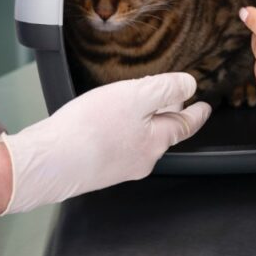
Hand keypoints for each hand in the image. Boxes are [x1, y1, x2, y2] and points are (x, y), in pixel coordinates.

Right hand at [0, 73, 210, 213]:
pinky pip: (116, 146)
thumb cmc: (91, 130)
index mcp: (156, 141)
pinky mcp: (96, 168)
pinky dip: (119, 132)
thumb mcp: (136, 97)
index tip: (205, 108)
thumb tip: (189, 86)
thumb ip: (165, 90)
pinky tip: (104, 123)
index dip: (197, 114)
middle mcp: (141, 159)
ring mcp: (118, 167)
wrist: (50, 161)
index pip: (185, 125)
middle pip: (162, 133)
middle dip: (167, 115)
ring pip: (138, 140)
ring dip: (141, 123)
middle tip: (171, 100)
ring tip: (134, 106)